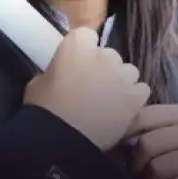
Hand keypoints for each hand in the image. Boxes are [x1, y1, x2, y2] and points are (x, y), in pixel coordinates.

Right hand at [23, 27, 149, 151]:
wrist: (61, 142)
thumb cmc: (44, 111)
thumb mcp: (37, 83)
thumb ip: (55, 71)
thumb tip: (62, 75)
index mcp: (77, 45)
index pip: (86, 36)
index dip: (82, 51)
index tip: (77, 65)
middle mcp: (104, 54)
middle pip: (109, 55)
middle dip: (102, 68)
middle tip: (91, 88)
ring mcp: (123, 75)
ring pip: (128, 71)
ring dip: (120, 82)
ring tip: (109, 101)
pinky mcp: (136, 96)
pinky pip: (141, 90)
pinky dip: (133, 98)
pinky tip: (122, 110)